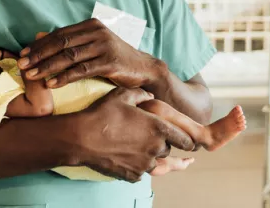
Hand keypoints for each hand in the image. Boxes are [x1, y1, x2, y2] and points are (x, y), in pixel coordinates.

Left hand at [19, 19, 163, 88]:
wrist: (144, 69)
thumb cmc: (115, 59)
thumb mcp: (93, 46)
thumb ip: (71, 42)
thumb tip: (39, 37)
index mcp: (90, 25)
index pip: (59, 33)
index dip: (39, 44)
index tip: (23, 54)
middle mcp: (97, 32)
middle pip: (61, 43)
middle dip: (39, 54)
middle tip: (21, 65)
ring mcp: (104, 46)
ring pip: (69, 56)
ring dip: (47, 66)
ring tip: (31, 75)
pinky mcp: (110, 62)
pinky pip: (81, 70)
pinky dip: (64, 77)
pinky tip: (51, 84)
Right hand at [71, 88, 194, 181]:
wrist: (81, 138)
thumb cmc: (102, 114)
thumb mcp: (122, 96)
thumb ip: (142, 94)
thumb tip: (150, 96)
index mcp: (158, 128)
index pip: (185, 139)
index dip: (187, 140)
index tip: (187, 141)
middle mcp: (155, 147)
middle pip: (167, 149)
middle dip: (161, 143)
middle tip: (145, 135)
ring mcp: (144, 164)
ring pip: (155, 161)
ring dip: (148, 155)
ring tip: (133, 146)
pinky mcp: (133, 174)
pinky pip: (140, 171)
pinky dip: (136, 165)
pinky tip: (124, 156)